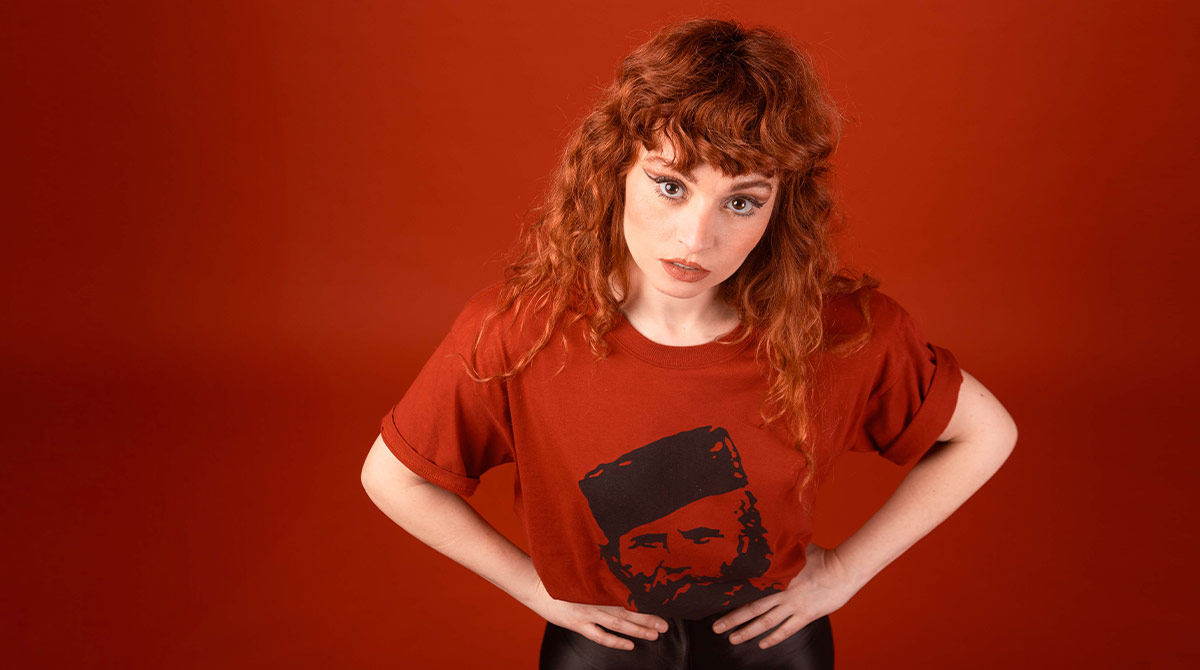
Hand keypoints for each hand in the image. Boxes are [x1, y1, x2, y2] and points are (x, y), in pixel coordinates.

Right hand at [522, 577, 669, 650]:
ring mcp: (587, 614)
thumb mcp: (582, 568)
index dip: (645, 598)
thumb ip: (600, 573)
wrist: (534, 584)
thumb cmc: (559, 573)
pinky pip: (600, 636)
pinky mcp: (578, 624)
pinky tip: (629, 645)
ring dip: (638, 630)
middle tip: (666, 624)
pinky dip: (616, 641)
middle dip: (648, 617)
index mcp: (597, 584)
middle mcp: (595, 599)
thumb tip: (622, 571)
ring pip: (618, 624)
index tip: (661, 600)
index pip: (627, 592)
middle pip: (627, 610)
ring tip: (655, 635)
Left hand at [711, 543, 858, 649]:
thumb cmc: (822, 555)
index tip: (716, 601)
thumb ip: (779, 549)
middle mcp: (782, 594)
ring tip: (732, 639)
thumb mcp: (796, 548)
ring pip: (766, 623)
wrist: (844, 569)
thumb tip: (765, 538)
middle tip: (715, 627)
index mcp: (777, 576)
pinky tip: (762, 644)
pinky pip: (786, 630)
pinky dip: (773, 638)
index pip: (749, 588)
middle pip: (752, 609)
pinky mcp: (806, 616)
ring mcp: (794, 607)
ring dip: (748, 632)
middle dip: (732, 619)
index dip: (732, 595)